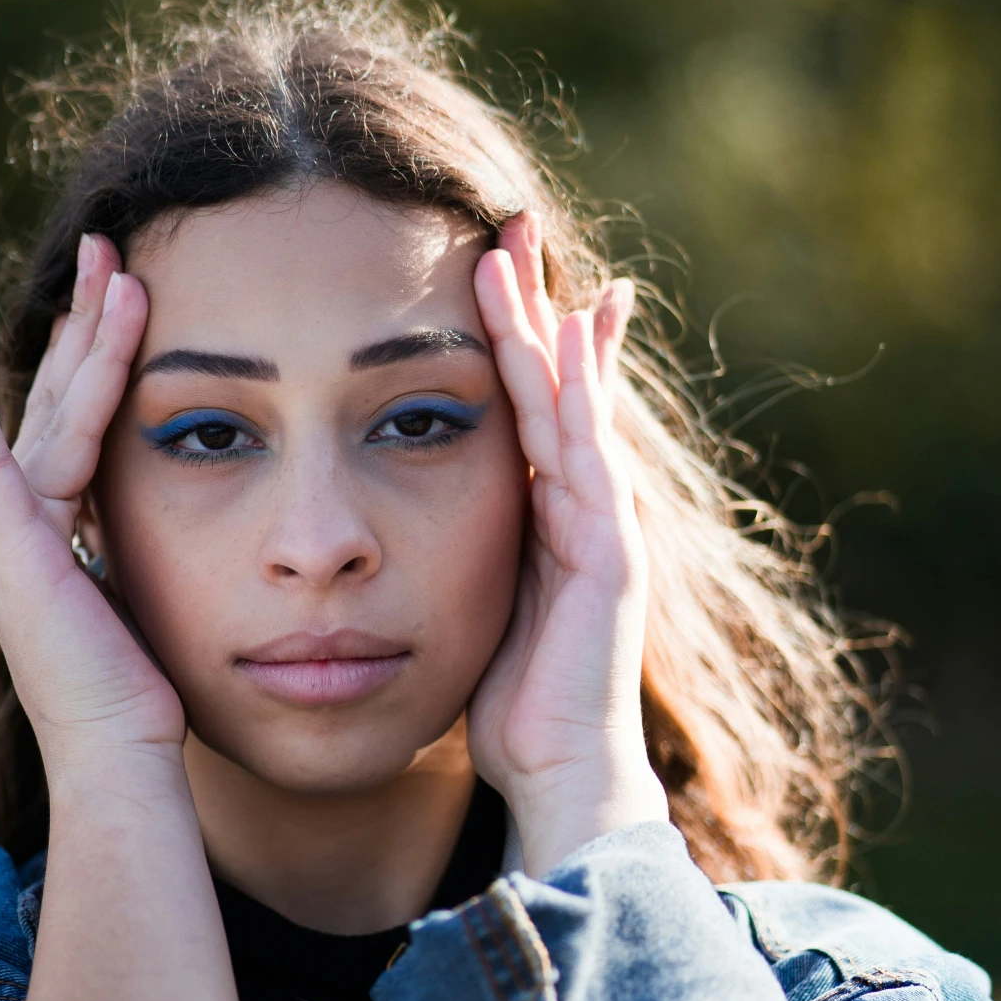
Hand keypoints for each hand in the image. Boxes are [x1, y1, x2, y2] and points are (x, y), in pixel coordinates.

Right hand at [0, 235, 185, 788]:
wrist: (116, 745)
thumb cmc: (141, 689)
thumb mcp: (143, 589)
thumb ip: (133, 540)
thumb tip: (174, 509)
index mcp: (48, 525)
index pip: (73, 415)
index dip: (94, 352)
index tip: (122, 292)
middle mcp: (17, 518)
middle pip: (56, 393)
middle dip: (83, 317)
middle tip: (107, 244)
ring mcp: (8, 527)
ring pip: (52, 408)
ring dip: (82, 335)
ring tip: (111, 265)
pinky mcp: (11, 542)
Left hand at [468, 215, 667, 875]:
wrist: (561, 779)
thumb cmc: (508, 708)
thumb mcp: (465, 608)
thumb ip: (448, 558)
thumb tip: (388, 528)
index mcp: (545, 518)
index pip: (527, 406)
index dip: (509, 337)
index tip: (482, 270)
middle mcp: (584, 509)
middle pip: (555, 383)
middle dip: (531, 303)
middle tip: (506, 221)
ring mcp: (605, 527)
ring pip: (570, 403)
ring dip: (542, 326)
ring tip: (512, 253)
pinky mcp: (611, 555)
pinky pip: (586, 457)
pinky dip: (574, 395)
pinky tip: (559, 339)